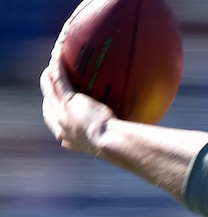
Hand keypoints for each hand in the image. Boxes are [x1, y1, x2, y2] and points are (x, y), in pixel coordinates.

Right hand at [40, 16, 114, 154]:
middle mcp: (60, 126)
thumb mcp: (114, 140)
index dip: (54, 109)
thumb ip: (114, 133)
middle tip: (52, 80)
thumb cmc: (119, 145)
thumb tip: (132, 129)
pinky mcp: (69, 101)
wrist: (111, 143)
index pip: (56, 123)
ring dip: (49, 74)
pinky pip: (60, 79)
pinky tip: (60, 54)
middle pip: (48, 104)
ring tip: (54, 62)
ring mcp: (62, 112)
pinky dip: (57, 66)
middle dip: (49, 90)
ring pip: (49, 88)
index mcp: (69, 139)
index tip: (60, 101)